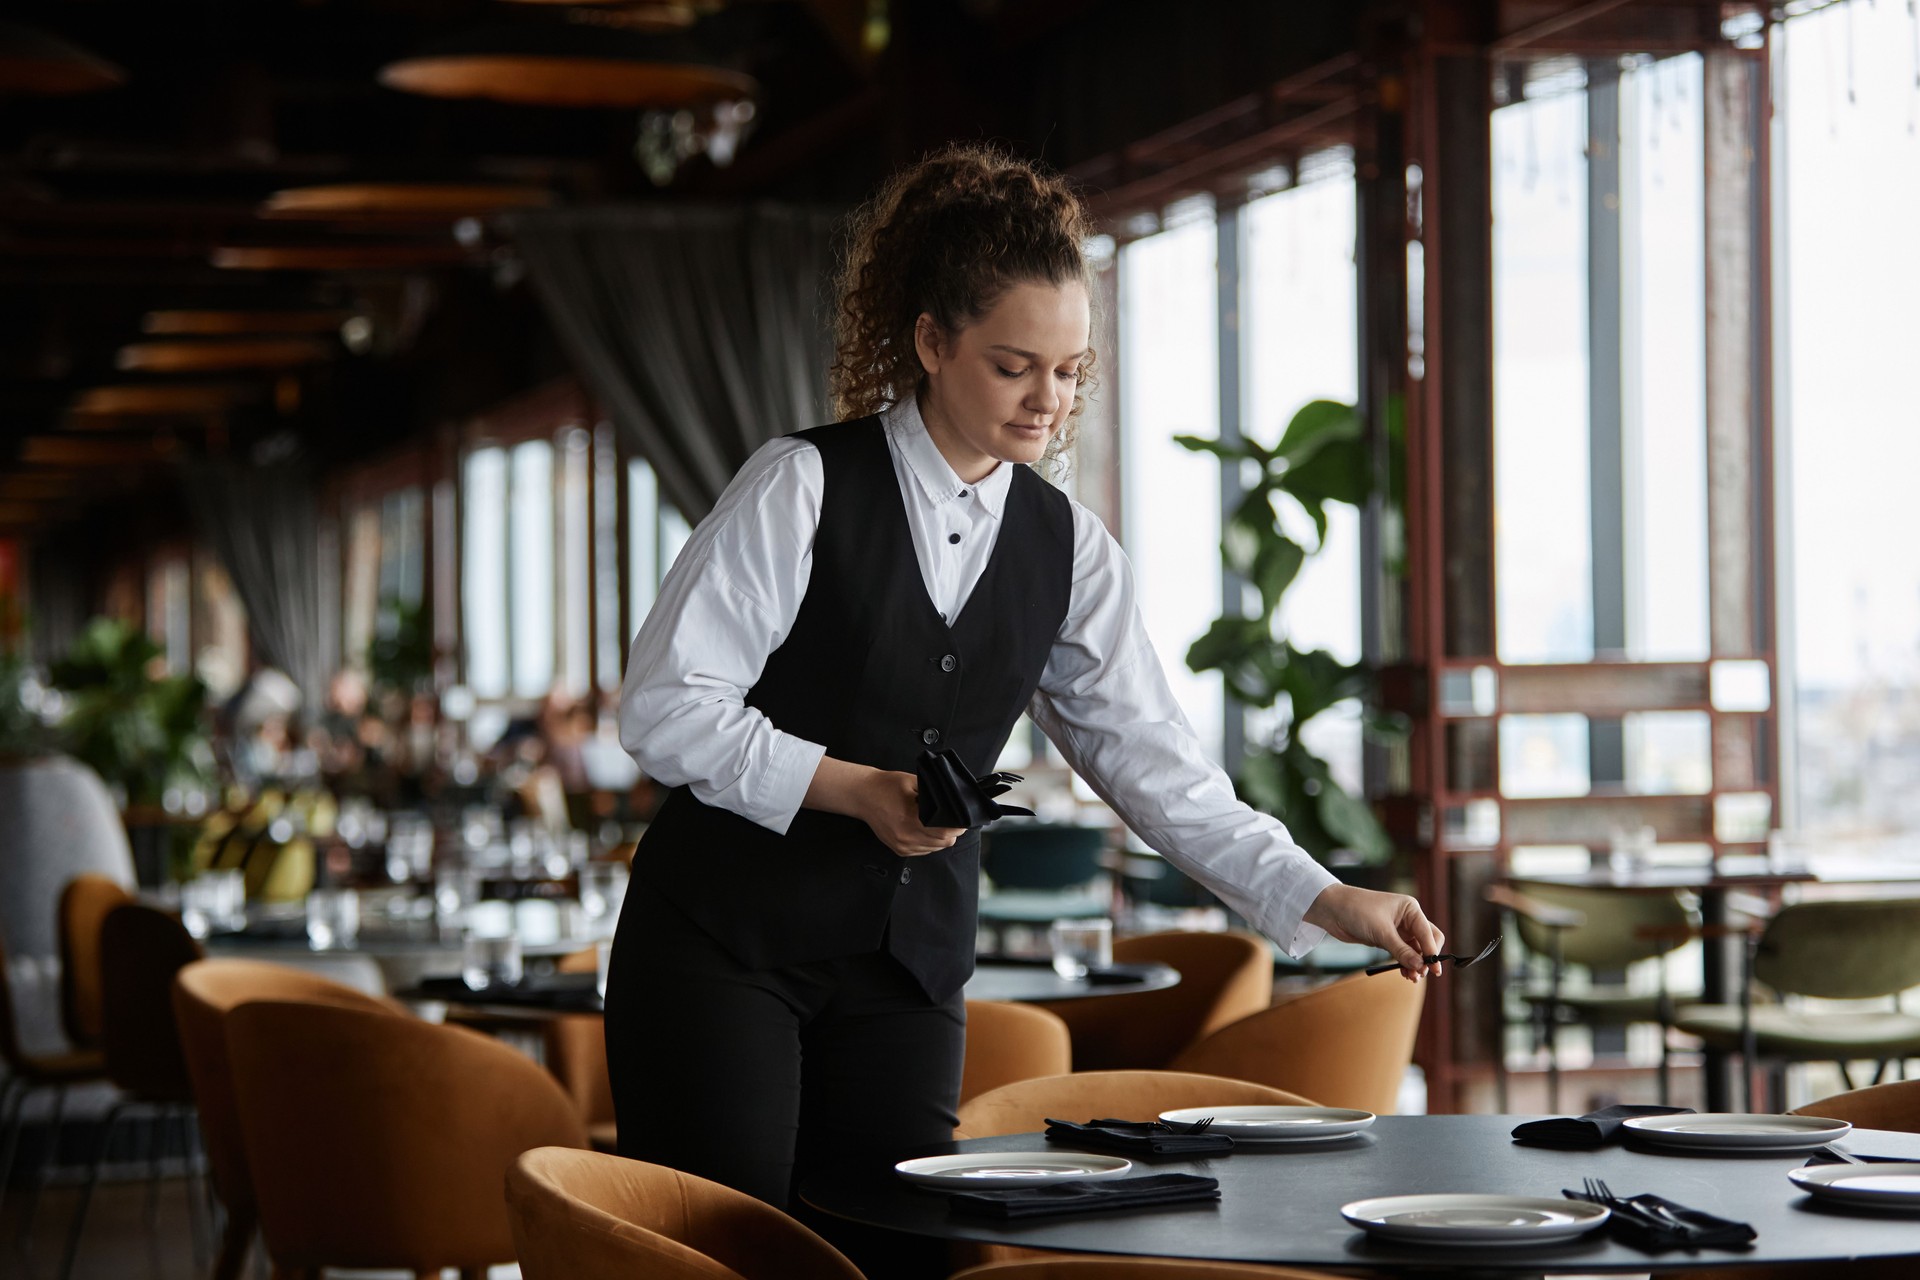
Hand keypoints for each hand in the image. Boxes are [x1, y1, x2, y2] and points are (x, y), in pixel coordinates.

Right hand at [856, 769, 966, 856]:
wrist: (862, 795)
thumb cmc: (884, 786)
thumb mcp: (913, 782)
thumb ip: (934, 793)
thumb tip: (953, 801)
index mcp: (910, 819)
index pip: (944, 832)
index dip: (957, 827)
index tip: (962, 820)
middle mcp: (905, 836)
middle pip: (942, 843)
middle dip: (952, 832)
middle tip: (954, 821)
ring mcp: (902, 845)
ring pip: (934, 849)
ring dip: (941, 839)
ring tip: (939, 824)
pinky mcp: (899, 849)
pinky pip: (923, 851)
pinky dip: (930, 843)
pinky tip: (927, 830)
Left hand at [1303, 883, 1444, 980]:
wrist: (1332, 909)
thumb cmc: (1358, 911)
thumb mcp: (1381, 932)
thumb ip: (1401, 950)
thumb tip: (1420, 967)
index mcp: (1411, 909)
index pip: (1429, 933)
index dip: (1432, 952)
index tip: (1434, 970)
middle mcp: (1408, 918)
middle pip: (1427, 941)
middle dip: (1426, 958)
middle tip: (1421, 974)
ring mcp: (1398, 929)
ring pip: (1415, 950)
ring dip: (1415, 964)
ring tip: (1412, 978)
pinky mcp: (1387, 938)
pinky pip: (1403, 953)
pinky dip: (1405, 963)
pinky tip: (1405, 974)